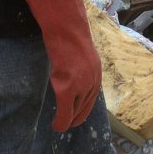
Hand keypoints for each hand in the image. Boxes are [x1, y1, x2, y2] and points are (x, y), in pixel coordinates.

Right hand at [12, 0, 101, 129]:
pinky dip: (61, 121)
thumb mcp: (79, 52)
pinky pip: (65, 112)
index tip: (76, 117)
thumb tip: (71, 71)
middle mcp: (93, 80)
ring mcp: (81, 85)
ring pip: (75, 112)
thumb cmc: (68, 34)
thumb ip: (79, 65)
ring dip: (67, 121)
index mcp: (96, 72)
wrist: (65, 27)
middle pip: (85, 107)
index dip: (82, 109)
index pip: (91, 97)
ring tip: (60, 126)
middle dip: (75, 117)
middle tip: (66, 124)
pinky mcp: (68, 88)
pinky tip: (56, 126)